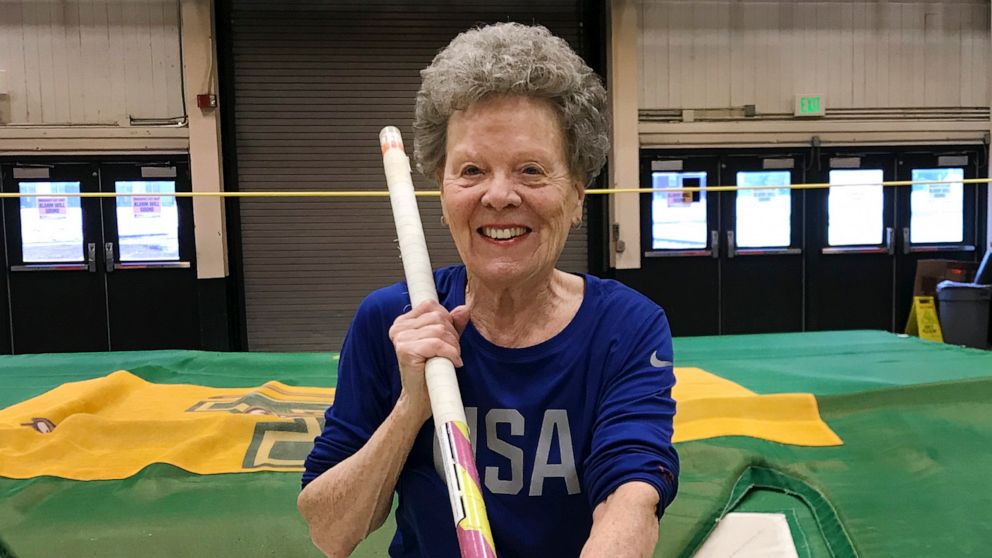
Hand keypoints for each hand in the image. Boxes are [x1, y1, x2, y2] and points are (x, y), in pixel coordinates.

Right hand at [388, 301, 470, 423]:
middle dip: (452, 335)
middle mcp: (398, 328)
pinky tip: (453, 362)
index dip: (447, 320)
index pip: (431, 306)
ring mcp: (400, 338)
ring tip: (451, 358)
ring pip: (439, 330)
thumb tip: (464, 309)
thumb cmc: (430, 371)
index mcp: (403, 322)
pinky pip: (437, 344)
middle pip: (438, 317)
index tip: (450, 338)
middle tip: (452, 352)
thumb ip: (453, 324)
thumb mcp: (444, 342)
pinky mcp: (406, 350)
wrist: (420, 399)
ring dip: (453, 346)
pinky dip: (450, 353)